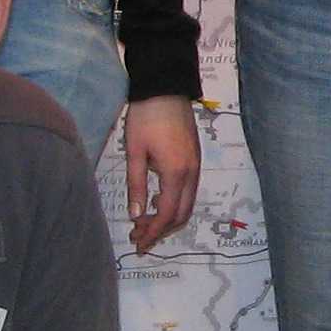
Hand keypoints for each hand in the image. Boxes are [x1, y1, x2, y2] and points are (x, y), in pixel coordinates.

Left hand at [122, 95, 200, 253]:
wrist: (165, 88)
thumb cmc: (146, 117)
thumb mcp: (134, 152)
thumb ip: (136, 185)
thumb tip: (137, 214)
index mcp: (176, 172)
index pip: (167, 214)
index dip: (153, 232)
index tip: (138, 242)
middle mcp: (191, 173)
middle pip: (182, 214)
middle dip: (161, 230)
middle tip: (138, 236)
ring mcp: (196, 165)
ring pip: (187, 203)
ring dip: (168, 217)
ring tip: (145, 221)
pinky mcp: (195, 158)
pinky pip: (189, 190)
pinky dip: (174, 202)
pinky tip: (156, 199)